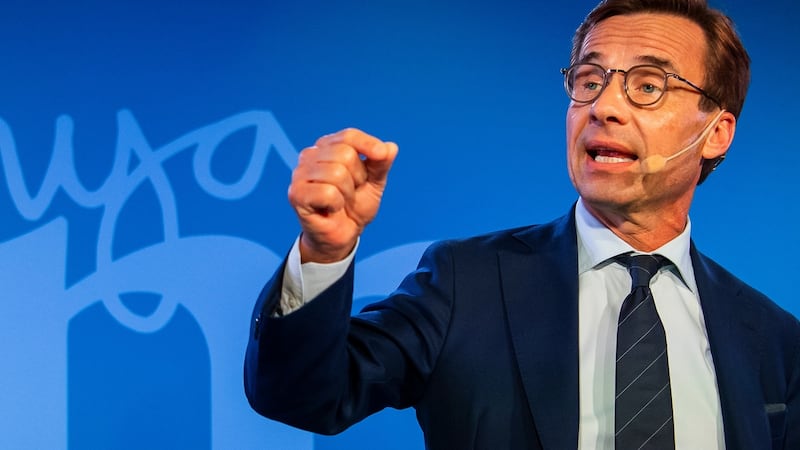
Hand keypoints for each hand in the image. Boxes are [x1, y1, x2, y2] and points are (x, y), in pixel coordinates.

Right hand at [288, 128, 398, 262]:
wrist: (344, 235)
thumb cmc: (355, 206)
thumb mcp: (375, 182)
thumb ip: (381, 164)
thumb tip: (391, 147)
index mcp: (327, 146)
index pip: (349, 135)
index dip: (368, 144)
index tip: (382, 155)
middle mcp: (310, 155)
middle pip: (344, 154)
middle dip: (357, 177)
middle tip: (351, 192)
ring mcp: (299, 174)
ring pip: (336, 173)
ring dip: (347, 193)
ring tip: (341, 202)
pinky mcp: (296, 194)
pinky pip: (328, 192)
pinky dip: (336, 204)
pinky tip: (331, 209)